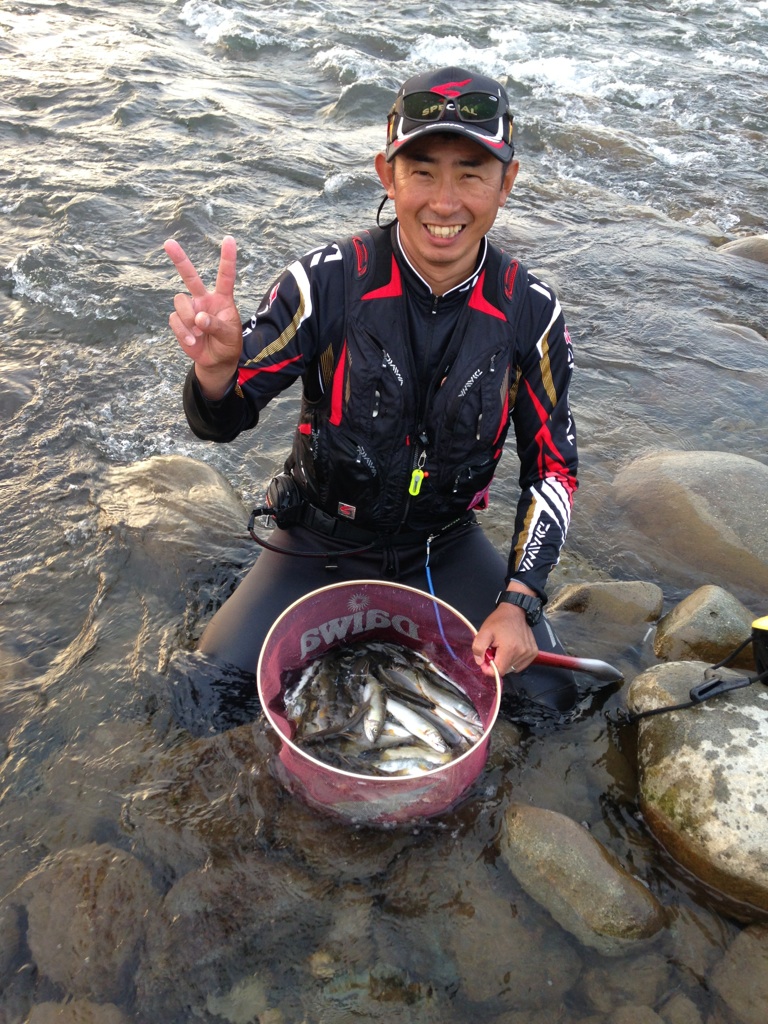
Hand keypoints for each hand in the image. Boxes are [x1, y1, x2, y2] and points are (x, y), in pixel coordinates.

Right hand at [164, 235, 242, 398]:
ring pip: (180, 302)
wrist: (215, 361)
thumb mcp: (229, 335)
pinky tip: (192, 341)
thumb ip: (216, 325)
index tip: (229, 239)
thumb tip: (198, 318)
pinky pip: (175, 320)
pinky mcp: (179, 321)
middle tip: (168, 243)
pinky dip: (183, 332)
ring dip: (188, 318)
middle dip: (179, 259)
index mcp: (222, 298)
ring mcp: (190, 309)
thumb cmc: (227, 344)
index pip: (225, 275)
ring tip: (198, 333)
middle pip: (190, 276)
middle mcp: (204, 299)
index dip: (227, 258)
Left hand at [472, 599, 538, 678]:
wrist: (515, 611)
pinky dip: (514, 660)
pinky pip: (521, 664)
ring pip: (513, 668)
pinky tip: (511, 649)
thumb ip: (478, 648)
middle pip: (506, 669)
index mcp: (510, 649)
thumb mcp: (483, 632)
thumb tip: (480, 662)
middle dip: (497, 663)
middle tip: (494, 650)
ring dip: (506, 661)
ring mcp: (530, 653)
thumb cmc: (498, 621)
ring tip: (503, 648)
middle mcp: (522, 653)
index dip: (489, 669)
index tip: (485, 660)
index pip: (499, 671)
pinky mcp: (534, 652)